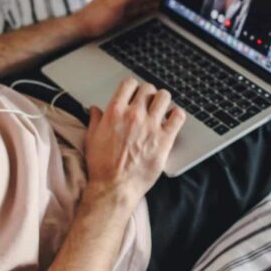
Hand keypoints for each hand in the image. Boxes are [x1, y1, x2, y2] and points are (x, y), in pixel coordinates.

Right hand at [83, 78, 185, 206]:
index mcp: (115, 112)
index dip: (133, 87)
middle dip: (148, 94)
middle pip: (148, 89)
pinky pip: (178, 117)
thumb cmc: (101, 166)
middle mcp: (134, 115)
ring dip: (163, 101)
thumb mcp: (92, 139)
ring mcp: (151, 126)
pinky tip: (172, 119)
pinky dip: (177, 115)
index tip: (134, 93)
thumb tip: (95, 110)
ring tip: (161, 110)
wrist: (114, 187)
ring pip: (164, 97)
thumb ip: (95, 120)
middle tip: (148, 104)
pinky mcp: (164, 139)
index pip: (129, 84)